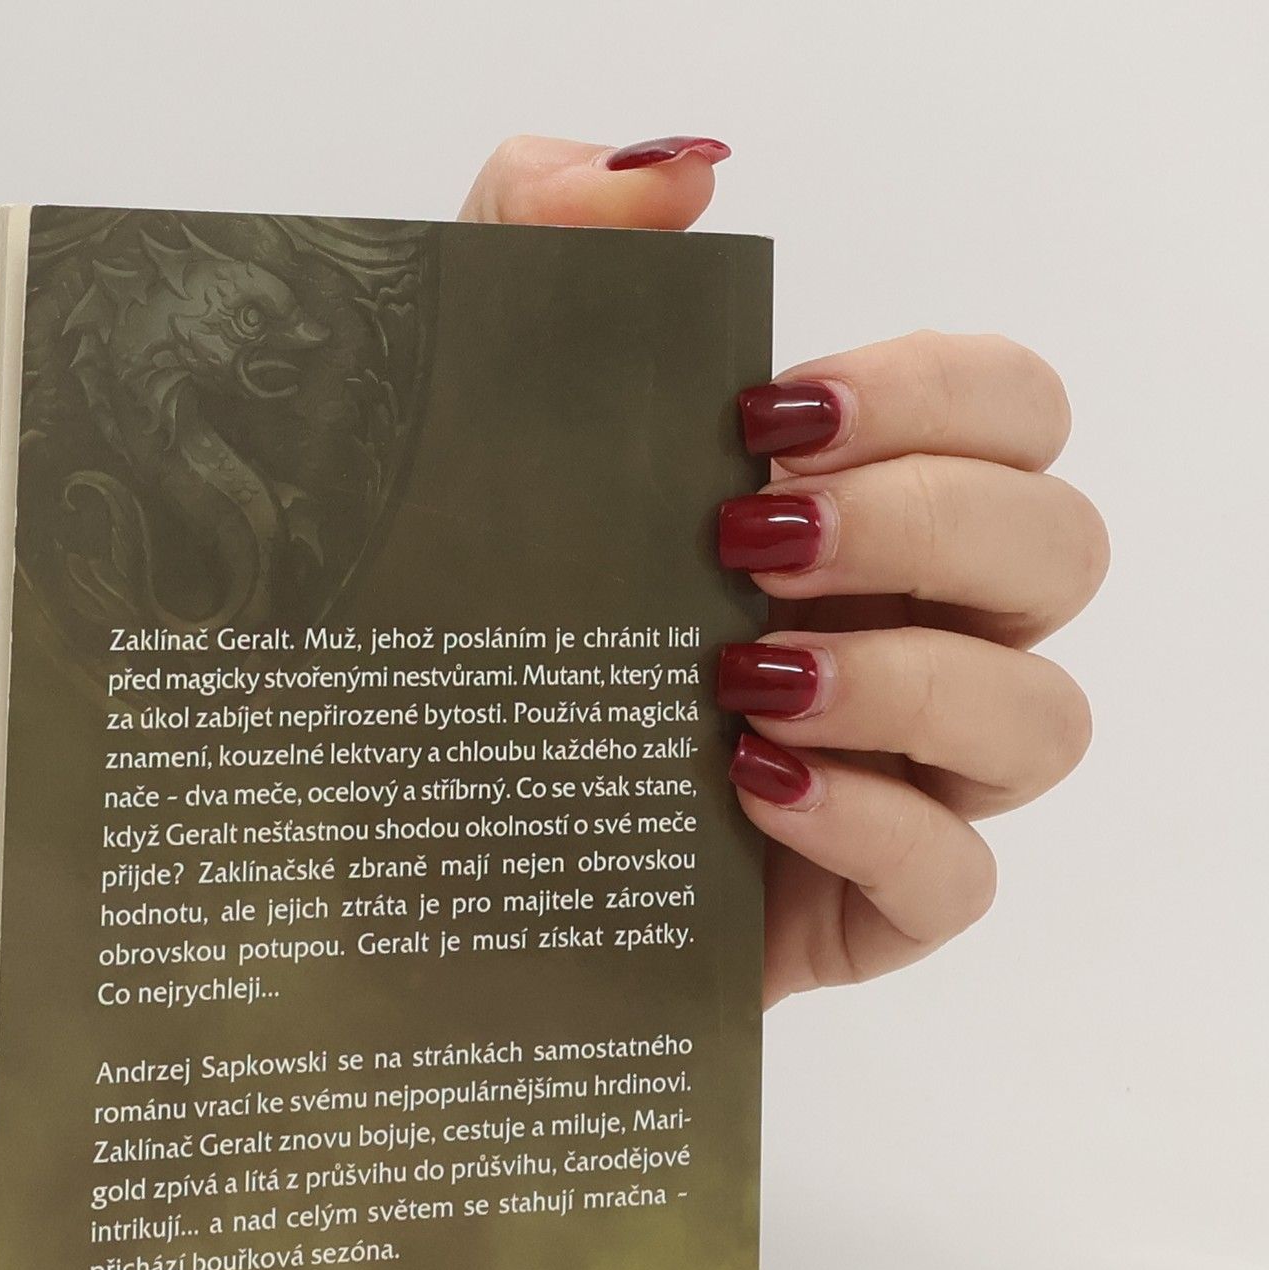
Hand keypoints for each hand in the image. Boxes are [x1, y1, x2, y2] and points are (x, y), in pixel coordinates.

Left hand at [461, 137, 1107, 1005]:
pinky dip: (874, 825)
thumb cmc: (464, 611)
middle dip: (924, 526)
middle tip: (748, 545)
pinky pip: (958, 877)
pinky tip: (749, 792)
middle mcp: (910, 628)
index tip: (768, 419)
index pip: (1010, 409)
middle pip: (1059, 547)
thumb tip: (667, 176)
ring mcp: (904, 777)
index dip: (934, 396)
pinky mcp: (864, 907)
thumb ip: (539, 238)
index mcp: (857, 506)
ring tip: (745, 680)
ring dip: (912, 681)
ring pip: (1044, 718)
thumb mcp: (460, 411)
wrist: (396, 815)